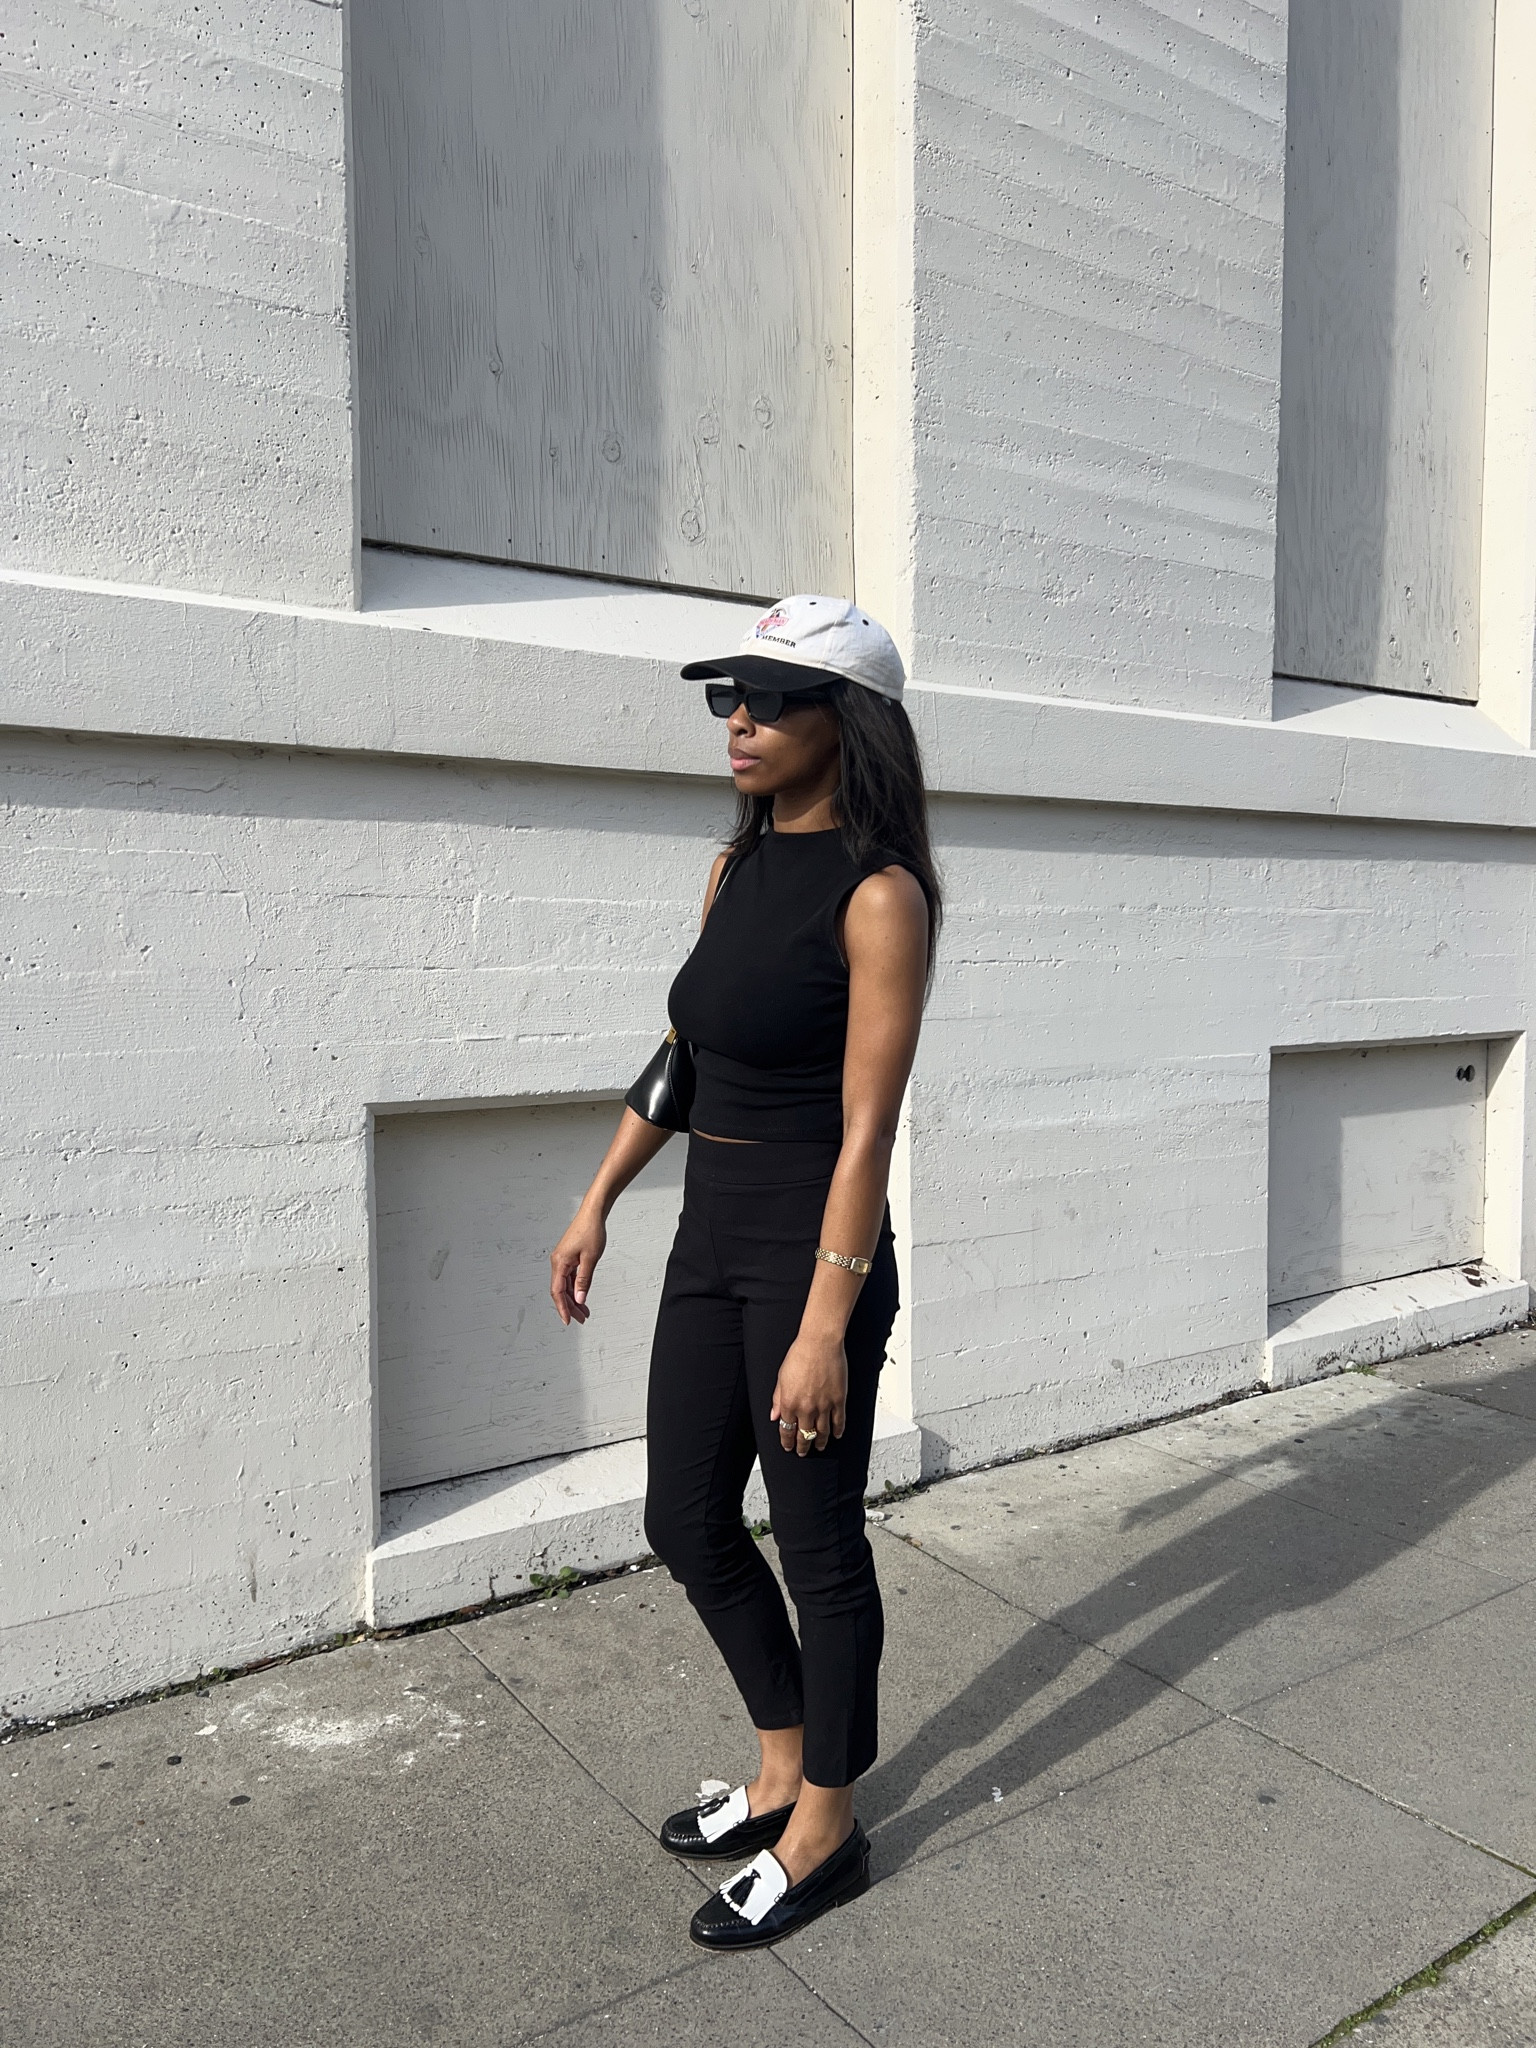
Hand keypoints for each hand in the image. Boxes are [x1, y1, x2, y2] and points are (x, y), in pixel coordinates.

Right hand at [549, 1209, 605, 1325]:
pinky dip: (575, 1288)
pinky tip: (582, 1294)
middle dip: (570, 1306)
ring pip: (565, 1285)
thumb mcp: (590, 1259)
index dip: (563, 1308)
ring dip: (574, 1298)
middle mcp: (558, 1262)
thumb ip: (584, 1280)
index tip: (568, 1321)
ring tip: (584, 1311)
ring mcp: (562, 1259)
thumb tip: (580, 1298)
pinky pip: (569, 1277)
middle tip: (581, 1318)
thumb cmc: (590, 1231)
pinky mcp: (568, 1257)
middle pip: (560, 1291)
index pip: (557, 1292)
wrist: (592, 1213)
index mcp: (559, 1263)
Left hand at [770, 1333, 847, 1455]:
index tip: (788, 1446)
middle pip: (804, 1435)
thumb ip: (777, 1399)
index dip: (787, 1441)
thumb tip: (774, 1415)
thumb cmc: (800, 1355)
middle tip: (802, 1451)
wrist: (820, 1343)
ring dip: (819, 1442)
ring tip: (819, 1446)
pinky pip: (839, 1421)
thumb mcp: (781, 1378)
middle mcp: (806, 1408)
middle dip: (802, 1446)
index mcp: (790, 1403)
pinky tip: (836, 1435)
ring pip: (822, 1432)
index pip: (786, 1430)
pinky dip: (837, 1431)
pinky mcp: (839, 1400)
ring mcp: (824, 1406)